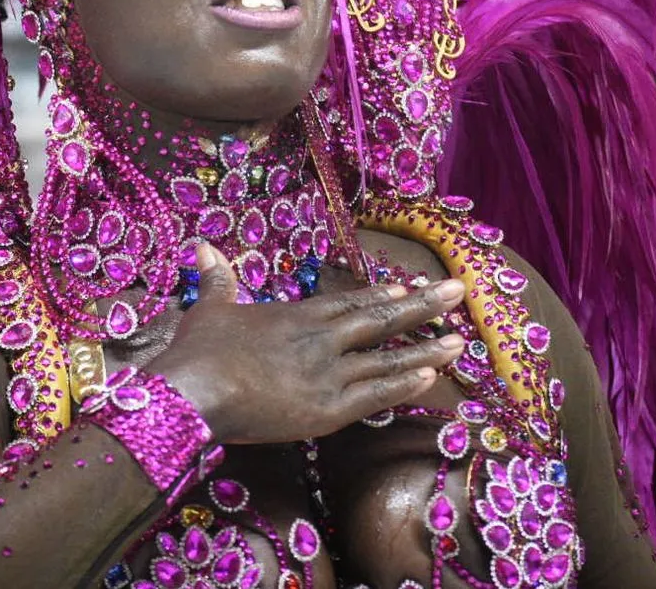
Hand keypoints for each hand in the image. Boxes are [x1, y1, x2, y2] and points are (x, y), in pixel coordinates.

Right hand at [149, 245, 464, 444]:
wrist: (196, 388)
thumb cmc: (199, 350)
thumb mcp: (209, 308)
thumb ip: (217, 278)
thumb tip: (202, 246)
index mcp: (298, 316)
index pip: (349, 303)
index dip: (380, 296)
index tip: (404, 288)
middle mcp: (323, 339)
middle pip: (381, 320)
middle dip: (423, 305)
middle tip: (458, 291)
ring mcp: (330, 374)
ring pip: (388, 359)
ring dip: (426, 350)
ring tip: (459, 342)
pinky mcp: (329, 409)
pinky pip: (377, 396)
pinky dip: (405, 386)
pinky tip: (431, 379)